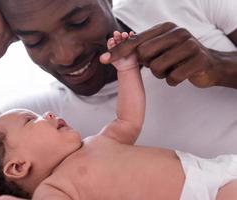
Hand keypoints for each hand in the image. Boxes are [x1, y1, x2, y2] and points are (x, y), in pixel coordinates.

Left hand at [100, 22, 219, 87]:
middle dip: (148, 65)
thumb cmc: (178, 56)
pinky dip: (172, 81)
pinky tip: (179, 75)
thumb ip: (141, 47)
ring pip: (157, 67)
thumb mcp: (159, 47)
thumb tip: (116, 50)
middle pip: (144, 54)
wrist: (208, 64)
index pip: (135, 41)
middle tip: (159, 64)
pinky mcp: (198, 60)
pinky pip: (173, 77)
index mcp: (165, 28)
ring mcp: (190, 45)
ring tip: (170, 69)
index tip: (103, 59)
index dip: (118, 51)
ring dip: (161, 74)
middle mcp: (177, 32)